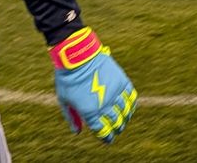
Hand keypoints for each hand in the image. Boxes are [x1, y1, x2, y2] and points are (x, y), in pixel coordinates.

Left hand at [50, 27, 137, 142]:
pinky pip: (131, 96)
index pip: (102, 132)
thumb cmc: (68, 79)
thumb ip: (72, 117)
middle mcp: (104, 105)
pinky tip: (130, 106)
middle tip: (117, 130)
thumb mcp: (64, 101)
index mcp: (90, 112)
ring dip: (126, 118)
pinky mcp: (121, 81)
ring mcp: (114, 92)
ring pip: (125, 111)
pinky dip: (132, 103)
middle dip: (117, 129)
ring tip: (124, 120)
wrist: (78, 57)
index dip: (107, 138)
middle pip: (116, 122)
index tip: (108, 139)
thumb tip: (78, 131)